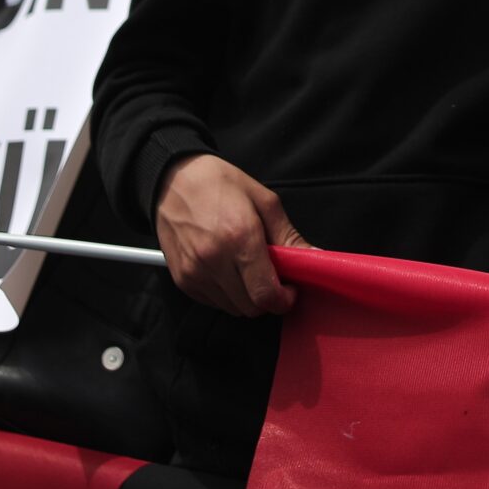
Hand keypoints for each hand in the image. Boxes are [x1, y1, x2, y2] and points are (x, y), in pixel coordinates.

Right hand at [152, 153, 311, 316]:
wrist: (173, 180)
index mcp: (240, 237)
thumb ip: (289, 235)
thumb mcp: (264, 200)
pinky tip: (227, 270)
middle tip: (271, 276)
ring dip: (246, 297)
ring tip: (246, 269)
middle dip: (267, 299)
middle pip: (251, 308)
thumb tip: (314, 257)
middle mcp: (214, 260)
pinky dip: (226, 294)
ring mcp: (195, 273)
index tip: (290, 289)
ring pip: (233, 309)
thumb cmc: (219, 184)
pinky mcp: (182, 280)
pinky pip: (213, 303)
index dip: (284, 300)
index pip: (266, 294)